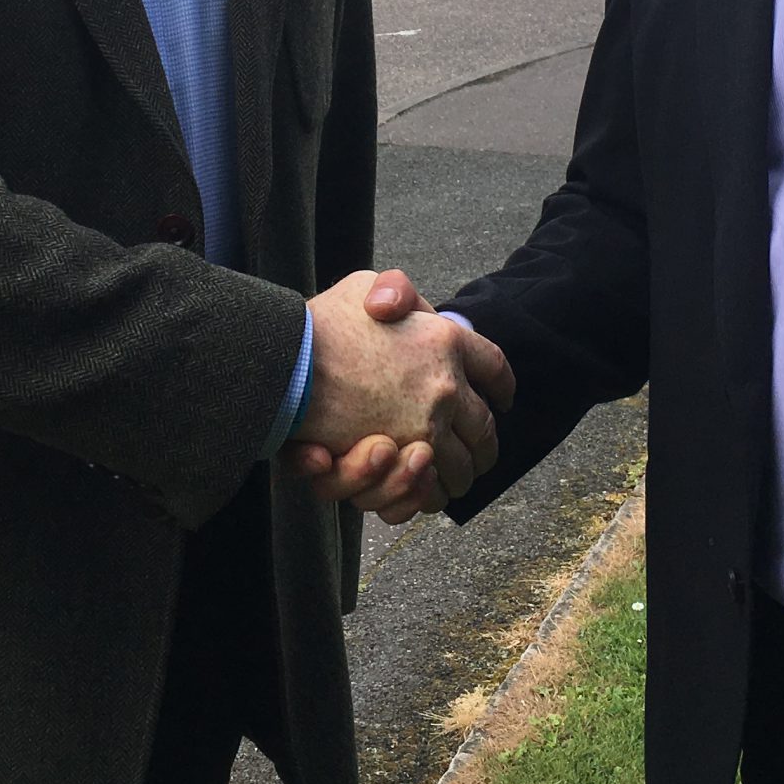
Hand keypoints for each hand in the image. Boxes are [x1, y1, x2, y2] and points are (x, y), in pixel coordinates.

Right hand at [290, 270, 511, 521]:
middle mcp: (444, 387)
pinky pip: (422, 492)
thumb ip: (395, 290)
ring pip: (458, 468)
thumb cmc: (319, 324)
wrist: (282, 362)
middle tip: (477, 453)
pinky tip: (418, 488)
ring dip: (455, 477)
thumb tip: (399, 308)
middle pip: (484, 429)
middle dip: (483, 448)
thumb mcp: (363, 287)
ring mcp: (423, 427)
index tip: (502, 398)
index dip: (502, 387)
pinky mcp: (394, 461)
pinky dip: (422, 495)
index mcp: (446, 341)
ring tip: (444, 475)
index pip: (495, 368)